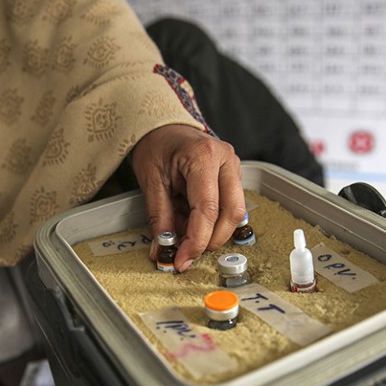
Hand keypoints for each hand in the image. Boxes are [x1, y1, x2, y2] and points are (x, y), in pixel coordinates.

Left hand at [131, 124, 245, 272]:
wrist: (164, 127)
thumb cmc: (157, 146)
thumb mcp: (150, 181)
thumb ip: (159, 216)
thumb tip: (164, 248)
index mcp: (203, 157)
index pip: (208, 209)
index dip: (196, 240)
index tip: (182, 259)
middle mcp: (226, 160)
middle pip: (231, 214)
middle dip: (210, 240)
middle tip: (186, 252)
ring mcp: (234, 167)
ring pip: (235, 213)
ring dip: (212, 231)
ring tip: (184, 229)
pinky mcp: (233, 176)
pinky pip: (231, 206)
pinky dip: (213, 221)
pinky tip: (192, 219)